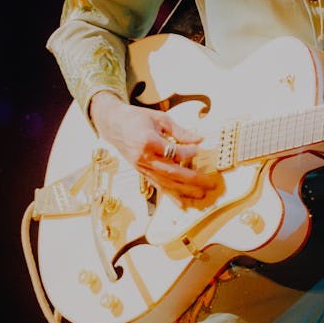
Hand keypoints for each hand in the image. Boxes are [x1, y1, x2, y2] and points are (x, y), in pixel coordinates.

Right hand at [90, 92, 223, 204]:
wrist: (113, 124)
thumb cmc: (136, 118)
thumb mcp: (159, 118)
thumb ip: (180, 131)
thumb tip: (199, 139)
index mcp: (148, 141)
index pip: (174, 152)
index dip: (189, 152)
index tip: (200, 148)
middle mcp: (144, 158)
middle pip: (172, 172)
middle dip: (193, 179)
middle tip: (210, 183)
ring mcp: (142, 167)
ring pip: (166, 183)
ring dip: (185, 191)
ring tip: (201, 195)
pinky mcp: (141, 172)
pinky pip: (157, 186)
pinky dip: (170, 196)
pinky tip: (181, 204)